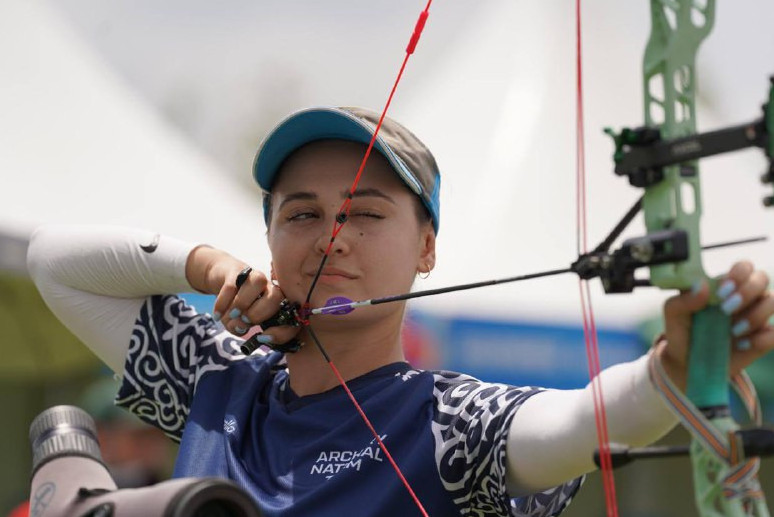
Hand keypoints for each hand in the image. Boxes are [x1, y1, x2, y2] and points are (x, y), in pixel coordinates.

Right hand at [186, 245, 299, 343]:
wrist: (222, 277)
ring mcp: (254, 276)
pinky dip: (222, 303)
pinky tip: (217, 315)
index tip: (263, 338)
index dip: (280, 331)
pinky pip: (231, 285)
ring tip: (233, 314)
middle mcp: (269, 287)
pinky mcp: (236, 270)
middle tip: (244, 320)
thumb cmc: (236, 304)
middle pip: (276, 296)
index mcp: (277, 303)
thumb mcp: (239, 321)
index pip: (289, 316)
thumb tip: (240, 328)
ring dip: (243, 303)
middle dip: (259, 314)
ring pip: (258, 282)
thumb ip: (240, 327)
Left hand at [657, 261, 773, 389]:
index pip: (743, 266)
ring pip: (772, 301)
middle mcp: (744, 298)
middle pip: (763, 278)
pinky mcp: (762, 339)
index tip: (722, 290)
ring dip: (755, 315)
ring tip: (733, 331)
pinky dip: (761, 338)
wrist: (687, 363)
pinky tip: (741, 345)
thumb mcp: (674, 315)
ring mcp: (755, 317)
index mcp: (723, 286)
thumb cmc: (682, 331)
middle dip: (747, 291)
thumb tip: (703, 286)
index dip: (739, 273)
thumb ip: (683, 299)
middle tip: (726, 309)